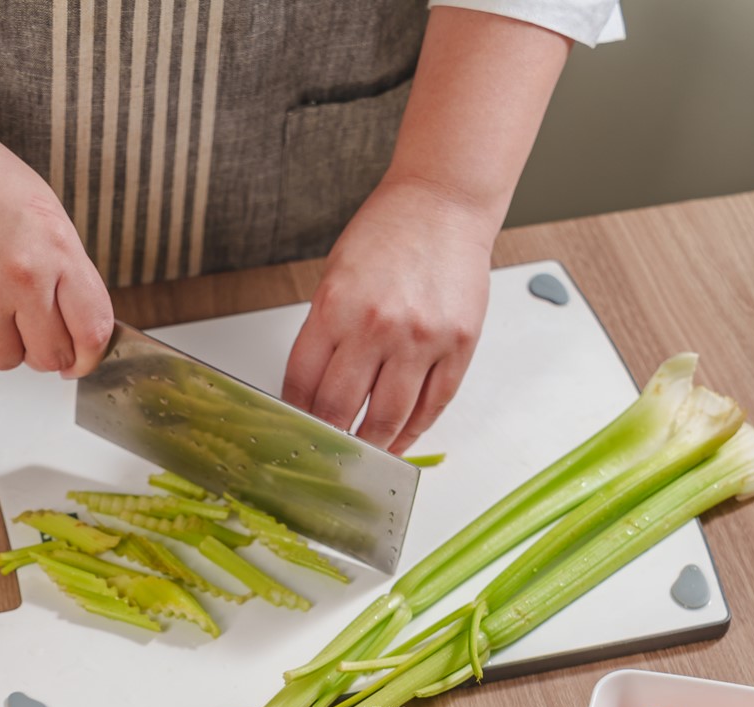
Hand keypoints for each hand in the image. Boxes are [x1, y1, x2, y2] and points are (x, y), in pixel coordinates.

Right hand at [0, 110, 113, 375]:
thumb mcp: (43, 213)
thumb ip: (67, 271)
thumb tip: (79, 325)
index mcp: (57, 250)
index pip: (92, 330)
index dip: (90, 355)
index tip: (82, 359)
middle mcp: (21, 278)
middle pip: (50, 357)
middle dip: (47, 351)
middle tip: (35, 331)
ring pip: (7, 359)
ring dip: (5, 342)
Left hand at [281, 177, 492, 453]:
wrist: (444, 201)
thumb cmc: (388, 233)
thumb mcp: (336, 276)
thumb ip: (325, 332)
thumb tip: (314, 390)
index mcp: (337, 308)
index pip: (303, 383)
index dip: (295, 415)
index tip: (295, 429)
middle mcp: (378, 327)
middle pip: (341, 409)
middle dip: (329, 439)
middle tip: (325, 454)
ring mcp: (421, 341)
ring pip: (388, 419)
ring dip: (372, 447)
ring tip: (362, 457)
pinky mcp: (458, 347)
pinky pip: (432, 406)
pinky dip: (413, 431)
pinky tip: (399, 439)